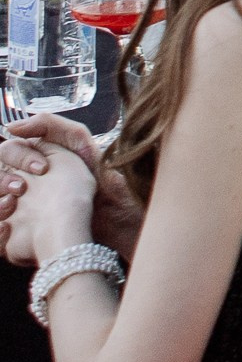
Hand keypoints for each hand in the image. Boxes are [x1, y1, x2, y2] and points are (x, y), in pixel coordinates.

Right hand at [0, 116, 137, 256]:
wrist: (111, 220)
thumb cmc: (100, 179)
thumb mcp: (79, 142)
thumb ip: (48, 125)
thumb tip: (12, 126)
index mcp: (30, 162)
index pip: (7, 152)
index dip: (19, 156)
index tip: (42, 168)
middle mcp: (19, 185)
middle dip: (3, 180)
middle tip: (22, 189)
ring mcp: (15, 211)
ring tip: (14, 205)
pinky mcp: (14, 237)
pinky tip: (9, 228)